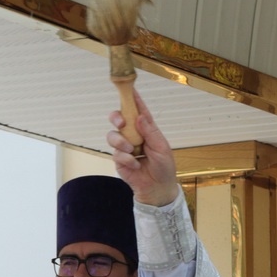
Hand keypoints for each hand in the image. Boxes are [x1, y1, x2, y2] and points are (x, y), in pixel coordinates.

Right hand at [107, 92, 179, 206]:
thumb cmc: (164, 167)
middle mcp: (133, 135)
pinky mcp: (119, 160)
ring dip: (121, 142)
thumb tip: (140, 117)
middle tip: (122, 123)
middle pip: (118, 119)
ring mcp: (124, 147)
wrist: (158, 188)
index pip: (138, 111)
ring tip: (132, 151)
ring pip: (112, 136)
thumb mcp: (162, 148)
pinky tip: (136, 165)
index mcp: (146, 129)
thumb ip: (150, 132)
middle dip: (116, 117)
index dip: (133, 99)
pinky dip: (126, 159)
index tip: (129, 88)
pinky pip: (116, 154)